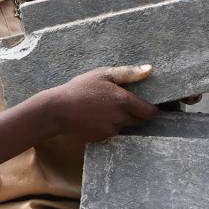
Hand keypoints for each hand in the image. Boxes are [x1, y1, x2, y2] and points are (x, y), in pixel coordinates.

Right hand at [39, 64, 158, 141]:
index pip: (149, 112)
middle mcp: (120, 118)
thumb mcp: (103, 74)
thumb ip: (128, 73)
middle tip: (125, 103)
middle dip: (137, 113)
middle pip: (139, 120)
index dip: (151, 108)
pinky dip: (110, 125)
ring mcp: (111, 130)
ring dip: (122, 119)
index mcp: (124, 101)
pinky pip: (113, 132)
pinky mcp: (102, 138)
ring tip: (107, 108)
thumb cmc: (79, 88)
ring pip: (125, 126)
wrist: (57, 110)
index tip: (149, 104)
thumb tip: (149, 70)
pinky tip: (98, 116)